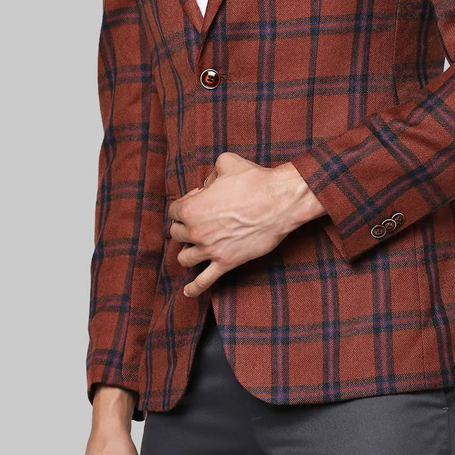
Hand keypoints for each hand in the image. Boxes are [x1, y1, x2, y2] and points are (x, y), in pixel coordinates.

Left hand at [168, 153, 322, 296]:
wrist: (280, 202)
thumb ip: (211, 171)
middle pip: (177, 234)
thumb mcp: (227, 163)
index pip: (174, 211)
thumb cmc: (255, 181)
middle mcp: (196, 231)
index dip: (184, 204)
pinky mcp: (226, 263)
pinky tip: (188, 292)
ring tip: (194, 247)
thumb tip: (208, 183)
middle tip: (200, 220)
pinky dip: (194, 288)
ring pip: (185, 258)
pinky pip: (205, 281)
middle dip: (185, 226)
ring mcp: (211, 250)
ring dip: (187, 252)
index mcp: (192, 208)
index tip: (197, 200)